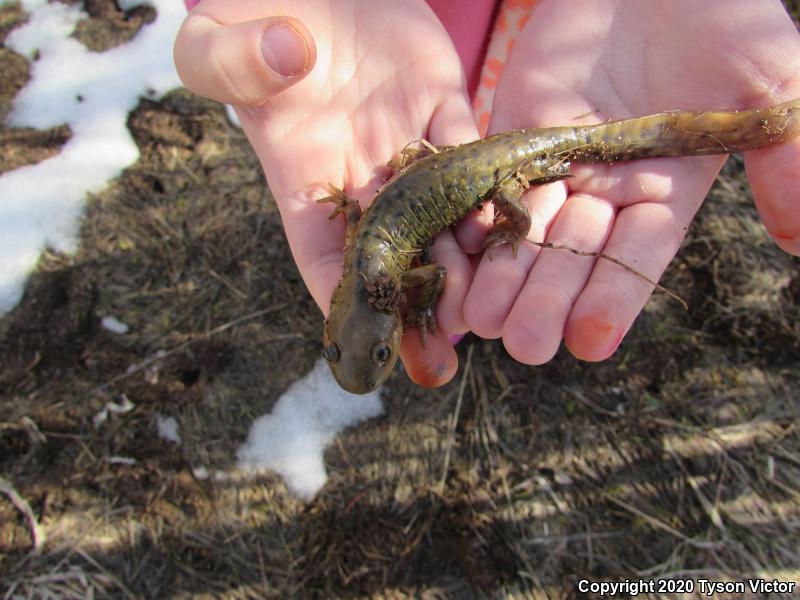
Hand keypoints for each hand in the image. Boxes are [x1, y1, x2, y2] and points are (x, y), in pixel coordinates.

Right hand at [174, 0, 478, 386]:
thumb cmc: (250, 20)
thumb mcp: (216, 43)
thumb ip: (235, 60)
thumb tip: (289, 56)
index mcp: (301, 180)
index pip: (324, 259)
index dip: (348, 305)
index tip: (370, 348)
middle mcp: (358, 177)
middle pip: (395, 253)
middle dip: (419, 298)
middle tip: (448, 338)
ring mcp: (402, 145)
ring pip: (441, 214)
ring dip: (464, 257)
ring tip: (489, 298)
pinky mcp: (439, 107)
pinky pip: (469, 151)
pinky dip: (487, 184)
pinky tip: (509, 219)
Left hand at [461, 0, 799, 363]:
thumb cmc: (716, 13)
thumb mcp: (767, 73)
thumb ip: (787, 153)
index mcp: (665, 190)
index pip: (637, 257)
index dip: (614, 298)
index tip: (590, 341)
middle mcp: (606, 191)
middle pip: (573, 258)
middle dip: (549, 301)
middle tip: (525, 346)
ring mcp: (555, 166)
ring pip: (525, 233)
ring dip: (503, 278)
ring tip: (481, 319)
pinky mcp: (512, 139)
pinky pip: (486, 186)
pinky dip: (470, 225)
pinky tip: (453, 262)